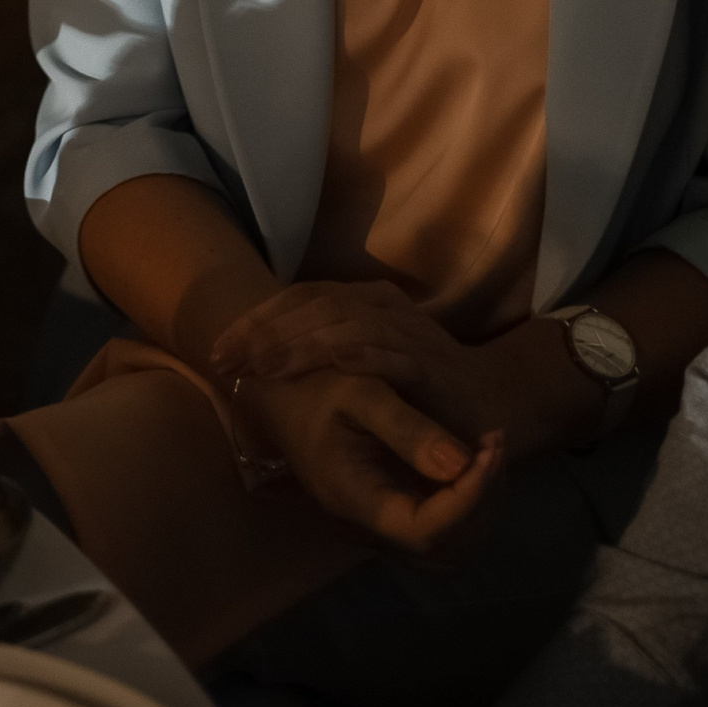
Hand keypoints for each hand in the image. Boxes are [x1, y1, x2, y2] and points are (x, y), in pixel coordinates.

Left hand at [212, 281, 599, 466]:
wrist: (490, 407)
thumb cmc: (413, 392)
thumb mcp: (357, 368)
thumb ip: (316, 356)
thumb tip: (252, 359)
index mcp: (362, 303)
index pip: (300, 299)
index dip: (257, 321)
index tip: (217, 352)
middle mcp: (384, 308)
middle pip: (315, 307)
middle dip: (266, 334)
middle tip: (225, 361)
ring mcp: (411, 334)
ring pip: (348, 326)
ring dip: (303, 345)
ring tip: (265, 367)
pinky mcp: (436, 367)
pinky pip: (397, 355)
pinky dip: (367, 355)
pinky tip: (336, 363)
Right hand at [234, 361, 505, 556]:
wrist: (278, 396)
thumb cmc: (314, 386)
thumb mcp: (360, 393)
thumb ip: (408, 430)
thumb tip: (462, 463)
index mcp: (357, 500)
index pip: (428, 531)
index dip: (470, 498)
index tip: (488, 448)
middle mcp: (367, 528)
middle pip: (447, 551)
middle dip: (482, 502)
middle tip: (493, 444)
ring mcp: (378, 527)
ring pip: (450, 552)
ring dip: (480, 509)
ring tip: (488, 454)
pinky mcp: (388, 516)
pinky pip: (441, 535)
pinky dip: (467, 508)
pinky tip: (471, 464)